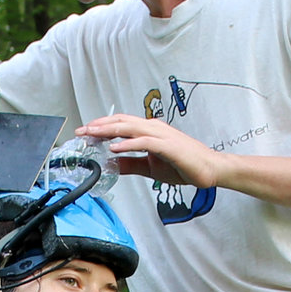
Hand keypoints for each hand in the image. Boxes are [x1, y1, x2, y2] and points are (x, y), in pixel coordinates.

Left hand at [75, 115, 226, 192]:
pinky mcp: (168, 146)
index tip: (85, 133)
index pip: (121, 124)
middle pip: (121, 121)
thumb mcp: (150, 167)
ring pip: (130, 127)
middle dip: (99, 126)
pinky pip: (144, 142)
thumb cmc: (184, 165)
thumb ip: (131, 164)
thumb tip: (112, 164)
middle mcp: (154, 128)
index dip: (102, 127)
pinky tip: (115, 148)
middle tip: (81, 131)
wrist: (209, 169)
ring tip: (92, 134)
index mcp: (150, 131)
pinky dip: (128, 144)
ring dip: (109, 130)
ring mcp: (161, 135)